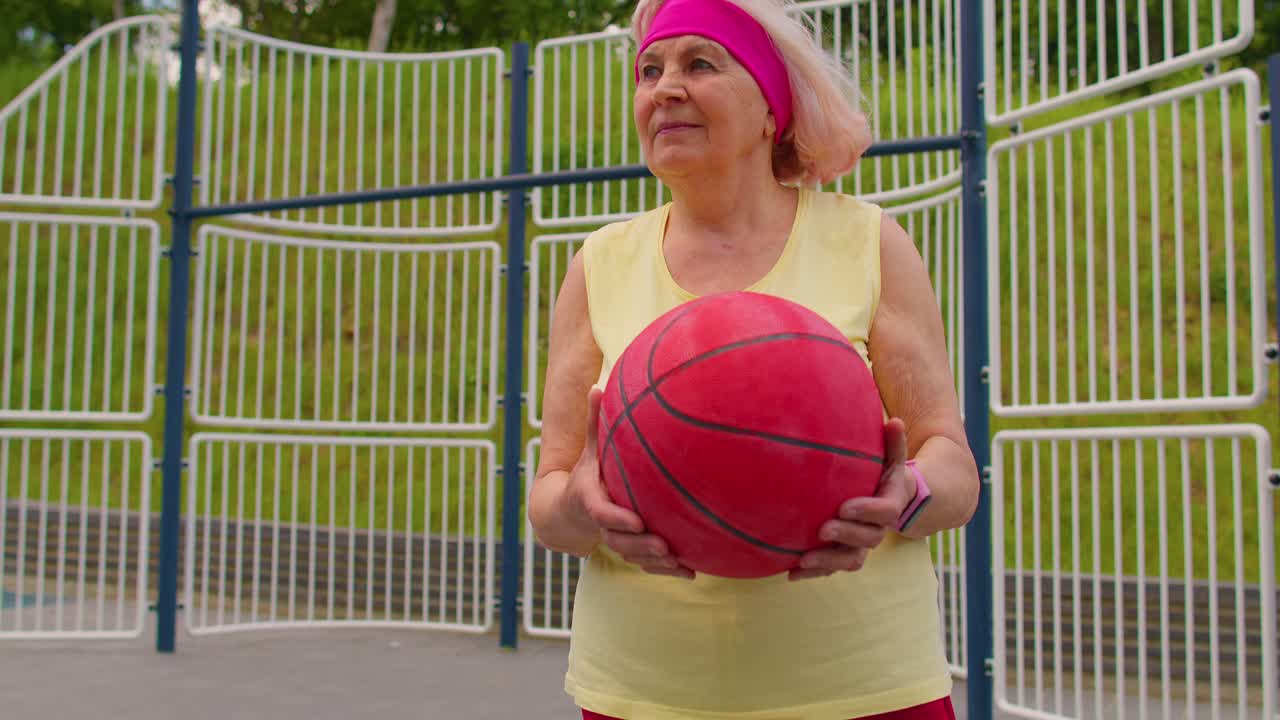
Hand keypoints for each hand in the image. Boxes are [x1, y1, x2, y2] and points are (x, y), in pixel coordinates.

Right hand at [560, 388, 694, 578]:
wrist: (570, 510)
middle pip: (618, 541)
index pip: (601, 512)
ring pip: (632, 556)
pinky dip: (666, 571)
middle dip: (641, 546)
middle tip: (664, 545)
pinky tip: (690, 571)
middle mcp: (601, 524)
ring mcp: (615, 539)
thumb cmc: (588, 472)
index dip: (617, 518)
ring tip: (678, 560)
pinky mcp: (629, 550)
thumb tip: (595, 386)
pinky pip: (645, 565)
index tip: (637, 520)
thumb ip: (594, 422)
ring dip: (654, 563)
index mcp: (591, 499)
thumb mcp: (589, 448)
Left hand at [789, 418, 914, 580]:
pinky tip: (790, 573)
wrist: (888, 500)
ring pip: (850, 560)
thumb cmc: (883, 473)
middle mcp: (878, 528)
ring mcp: (860, 544)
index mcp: (891, 504)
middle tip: (823, 528)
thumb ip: (893, 443)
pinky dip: (813, 572)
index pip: (885, 512)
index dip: (866, 512)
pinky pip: (831, 568)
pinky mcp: (843, 553)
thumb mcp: (891, 457)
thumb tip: (893, 420)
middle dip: (845, 536)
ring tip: (803, 558)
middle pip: (868, 540)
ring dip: (827, 561)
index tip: (845, 507)